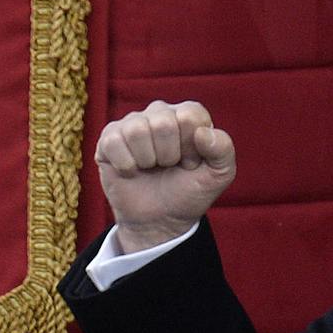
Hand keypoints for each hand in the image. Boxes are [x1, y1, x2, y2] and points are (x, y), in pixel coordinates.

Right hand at [94, 100, 236, 252]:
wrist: (160, 220)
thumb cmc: (189, 192)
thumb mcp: (219, 175)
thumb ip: (223, 150)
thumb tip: (203, 132)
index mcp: (188, 115)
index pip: (189, 116)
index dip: (191, 148)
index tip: (191, 163)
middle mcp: (160, 112)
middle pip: (163, 123)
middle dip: (169, 156)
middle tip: (169, 167)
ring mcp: (132, 123)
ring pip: (136, 130)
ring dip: (147, 160)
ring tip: (152, 168)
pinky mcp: (109, 138)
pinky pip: (113, 142)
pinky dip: (125, 165)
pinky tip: (132, 171)